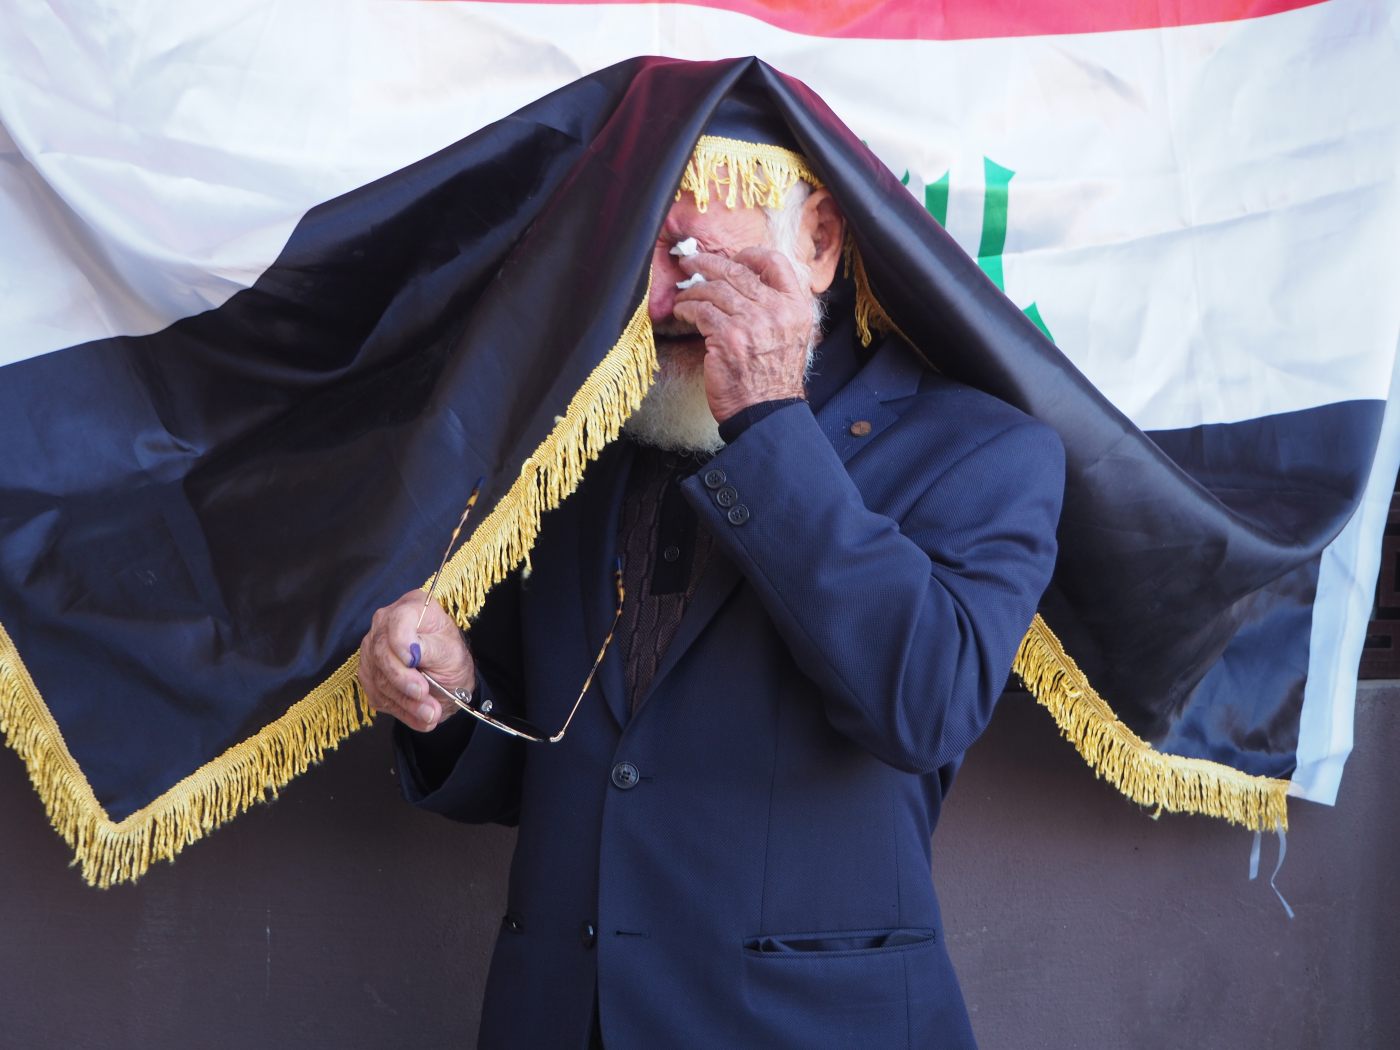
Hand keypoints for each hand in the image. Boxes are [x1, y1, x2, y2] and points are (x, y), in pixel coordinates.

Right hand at [358, 590, 475, 731]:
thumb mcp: (451, 652)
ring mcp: (372, 649)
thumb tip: (410, 653)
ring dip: (405, 701)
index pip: (397, 619)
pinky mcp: (368, 674)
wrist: (446, 681)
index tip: (413, 660)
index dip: (401, 641)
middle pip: (381, 652)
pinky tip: (420, 717)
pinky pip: (377, 694)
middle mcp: (385, 624)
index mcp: (412, 607)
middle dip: (403, 679)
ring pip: (378, 678)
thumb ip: (431, 649)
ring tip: (430, 714)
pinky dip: (400, 710)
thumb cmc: (451, 659)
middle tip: (424, 695)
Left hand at [672, 247, 813, 422]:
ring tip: (683, 295)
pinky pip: (701, 311)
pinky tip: (681, 311)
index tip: (732, 258)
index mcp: (796, 307)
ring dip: (693, 290)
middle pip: (738, 271)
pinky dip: (687, 308)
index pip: (776, 262)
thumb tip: (747, 282)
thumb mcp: (791, 336)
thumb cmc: (774, 378)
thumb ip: (777, 308)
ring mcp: (753, 322)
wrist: (766, 411)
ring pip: (715, 289)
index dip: (750, 254)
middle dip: (708, 264)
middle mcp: (778, 310)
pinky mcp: (729, 336)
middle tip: (690, 263)